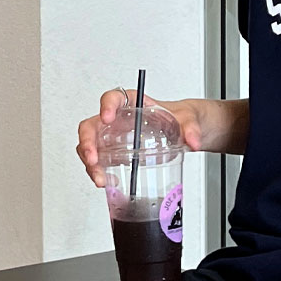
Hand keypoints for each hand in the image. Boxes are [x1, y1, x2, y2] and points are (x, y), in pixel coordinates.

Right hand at [77, 93, 202, 184]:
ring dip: (91, 163)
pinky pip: (99, 162)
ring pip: (91, 146)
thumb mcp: (189, 119)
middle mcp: (118, 120)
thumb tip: (193, 140)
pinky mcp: (116, 154)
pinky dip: (98, 172)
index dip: (107, 105)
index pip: (114, 97)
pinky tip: (107, 182)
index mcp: (133, 104)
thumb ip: (191, 128)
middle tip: (93, 158)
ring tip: (100, 179)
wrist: (185, 132)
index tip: (107, 117)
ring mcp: (114, 138)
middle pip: (93, 125)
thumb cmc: (180, 119)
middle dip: (88, 142)